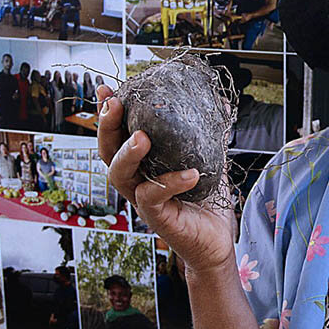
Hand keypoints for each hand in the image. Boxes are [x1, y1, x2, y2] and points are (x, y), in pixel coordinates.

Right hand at [97, 85, 236, 274]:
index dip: (108, 113)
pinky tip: (191, 173)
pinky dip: (171, 181)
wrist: (216, 240)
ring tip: (141, 137)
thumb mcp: (207, 159)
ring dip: (127, 153)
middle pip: (107, 152)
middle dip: (106, 126)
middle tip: (113, 105)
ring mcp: (143, 200)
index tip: (106, 89)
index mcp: (143, 163)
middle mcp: (136, 180)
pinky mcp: (157, 217)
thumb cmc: (206, 200)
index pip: (118, 134)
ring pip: (120, 175)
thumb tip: (221, 103)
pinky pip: (153, 197)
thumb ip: (208, 134)